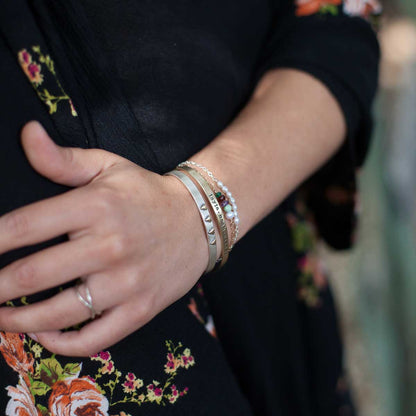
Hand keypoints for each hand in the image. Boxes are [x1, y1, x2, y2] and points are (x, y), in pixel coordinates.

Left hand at [0, 121, 208, 355]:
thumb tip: (26, 133)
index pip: (24, 227)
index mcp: (96, 206)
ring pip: (58, 313)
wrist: (198, 221)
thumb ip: (63, 158)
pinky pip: (94, 337)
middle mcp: (110, 245)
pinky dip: (61, 343)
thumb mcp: (109, 166)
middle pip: (32, 275)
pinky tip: (45, 334)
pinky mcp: (141, 308)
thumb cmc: (147, 194)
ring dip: (17, 320)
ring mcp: (127, 282)